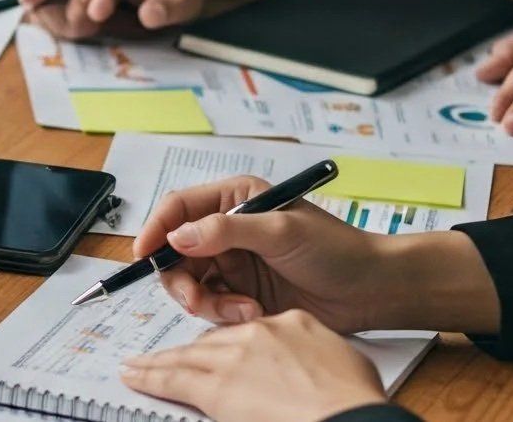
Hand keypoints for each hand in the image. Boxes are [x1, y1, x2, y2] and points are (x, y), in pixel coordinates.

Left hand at [120, 310, 383, 421]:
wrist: (352, 416)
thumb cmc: (355, 400)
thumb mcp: (343, 360)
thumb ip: (317, 355)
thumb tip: (313, 367)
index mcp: (289, 323)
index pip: (248, 329)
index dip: (232, 345)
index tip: (224, 356)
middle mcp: (257, 333)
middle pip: (213, 340)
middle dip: (191, 353)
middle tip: (166, 359)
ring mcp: (235, 357)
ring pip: (187, 356)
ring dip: (160, 361)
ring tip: (137, 366)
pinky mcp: (218, 387)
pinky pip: (175, 377)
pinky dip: (151, 375)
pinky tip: (135, 375)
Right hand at [134, 174, 403, 332]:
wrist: (370, 290)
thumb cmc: (335, 249)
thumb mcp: (281, 231)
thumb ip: (227, 230)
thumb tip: (179, 235)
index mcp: (234, 197)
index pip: (179, 207)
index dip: (156, 228)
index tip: (142, 254)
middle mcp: (227, 227)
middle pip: (176, 250)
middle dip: (181, 278)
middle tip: (196, 299)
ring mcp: (233, 261)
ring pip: (190, 282)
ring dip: (207, 301)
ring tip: (242, 311)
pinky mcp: (241, 292)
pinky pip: (212, 305)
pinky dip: (223, 314)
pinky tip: (252, 314)